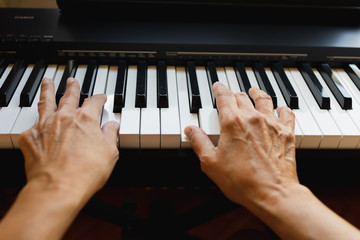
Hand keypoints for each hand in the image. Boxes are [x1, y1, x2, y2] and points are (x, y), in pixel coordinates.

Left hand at [19, 77, 119, 198]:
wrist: (58, 187)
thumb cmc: (85, 172)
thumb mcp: (110, 153)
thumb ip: (110, 135)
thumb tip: (113, 126)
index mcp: (86, 119)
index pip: (94, 102)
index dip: (99, 98)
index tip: (101, 97)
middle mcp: (65, 117)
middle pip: (68, 96)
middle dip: (72, 87)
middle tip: (72, 81)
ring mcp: (45, 126)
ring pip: (46, 102)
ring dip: (47, 90)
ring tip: (47, 82)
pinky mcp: (30, 137)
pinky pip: (32, 125)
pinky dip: (35, 123)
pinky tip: (35, 123)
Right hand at [185, 82, 297, 207]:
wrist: (272, 193)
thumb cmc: (242, 181)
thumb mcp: (210, 163)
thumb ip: (199, 142)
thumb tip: (191, 131)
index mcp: (232, 123)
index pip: (224, 96)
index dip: (219, 89)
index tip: (218, 87)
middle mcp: (253, 118)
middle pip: (243, 97)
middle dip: (234, 94)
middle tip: (231, 95)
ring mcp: (271, 124)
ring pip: (264, 100)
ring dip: (257, 94)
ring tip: (254, 91)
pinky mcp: (286, 133)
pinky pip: (286, 113)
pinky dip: (282, 109)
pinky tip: (280, 109)